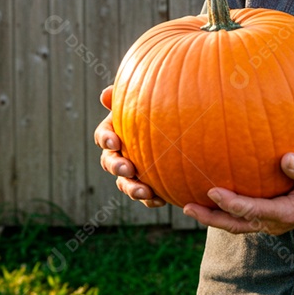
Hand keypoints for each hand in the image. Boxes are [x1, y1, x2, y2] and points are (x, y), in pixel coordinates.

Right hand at [93, 86, 165, 207]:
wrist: (189, 129)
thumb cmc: (167, 106)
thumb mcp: (153, 98)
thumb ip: (132, 94)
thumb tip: (106, 94)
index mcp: (118, 130)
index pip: (104, 135)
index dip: (106, 138)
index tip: (115, 141)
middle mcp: (122, 152)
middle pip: (110, 162)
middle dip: (116, 166)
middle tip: (128, 168)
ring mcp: (135, 170)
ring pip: (125, 183)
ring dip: (131, 188)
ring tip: (144, 191)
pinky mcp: (151, 184)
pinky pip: (146, 196)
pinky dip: (150, 200)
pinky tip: (161, 200)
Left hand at [183, 153, 293, 235]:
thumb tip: (286, 158)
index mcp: (284, 214)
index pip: (252, 210)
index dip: (231, 202)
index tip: (212, 191)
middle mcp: (272, 223)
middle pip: (235, 224)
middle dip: (210, 217)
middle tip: (187, 207)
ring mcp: (267, 223)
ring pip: (234, 224)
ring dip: (212, 217)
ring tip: (189, 206)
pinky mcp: (265, 219)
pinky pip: (240, 218)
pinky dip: (223, 212)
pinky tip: (210, 200)